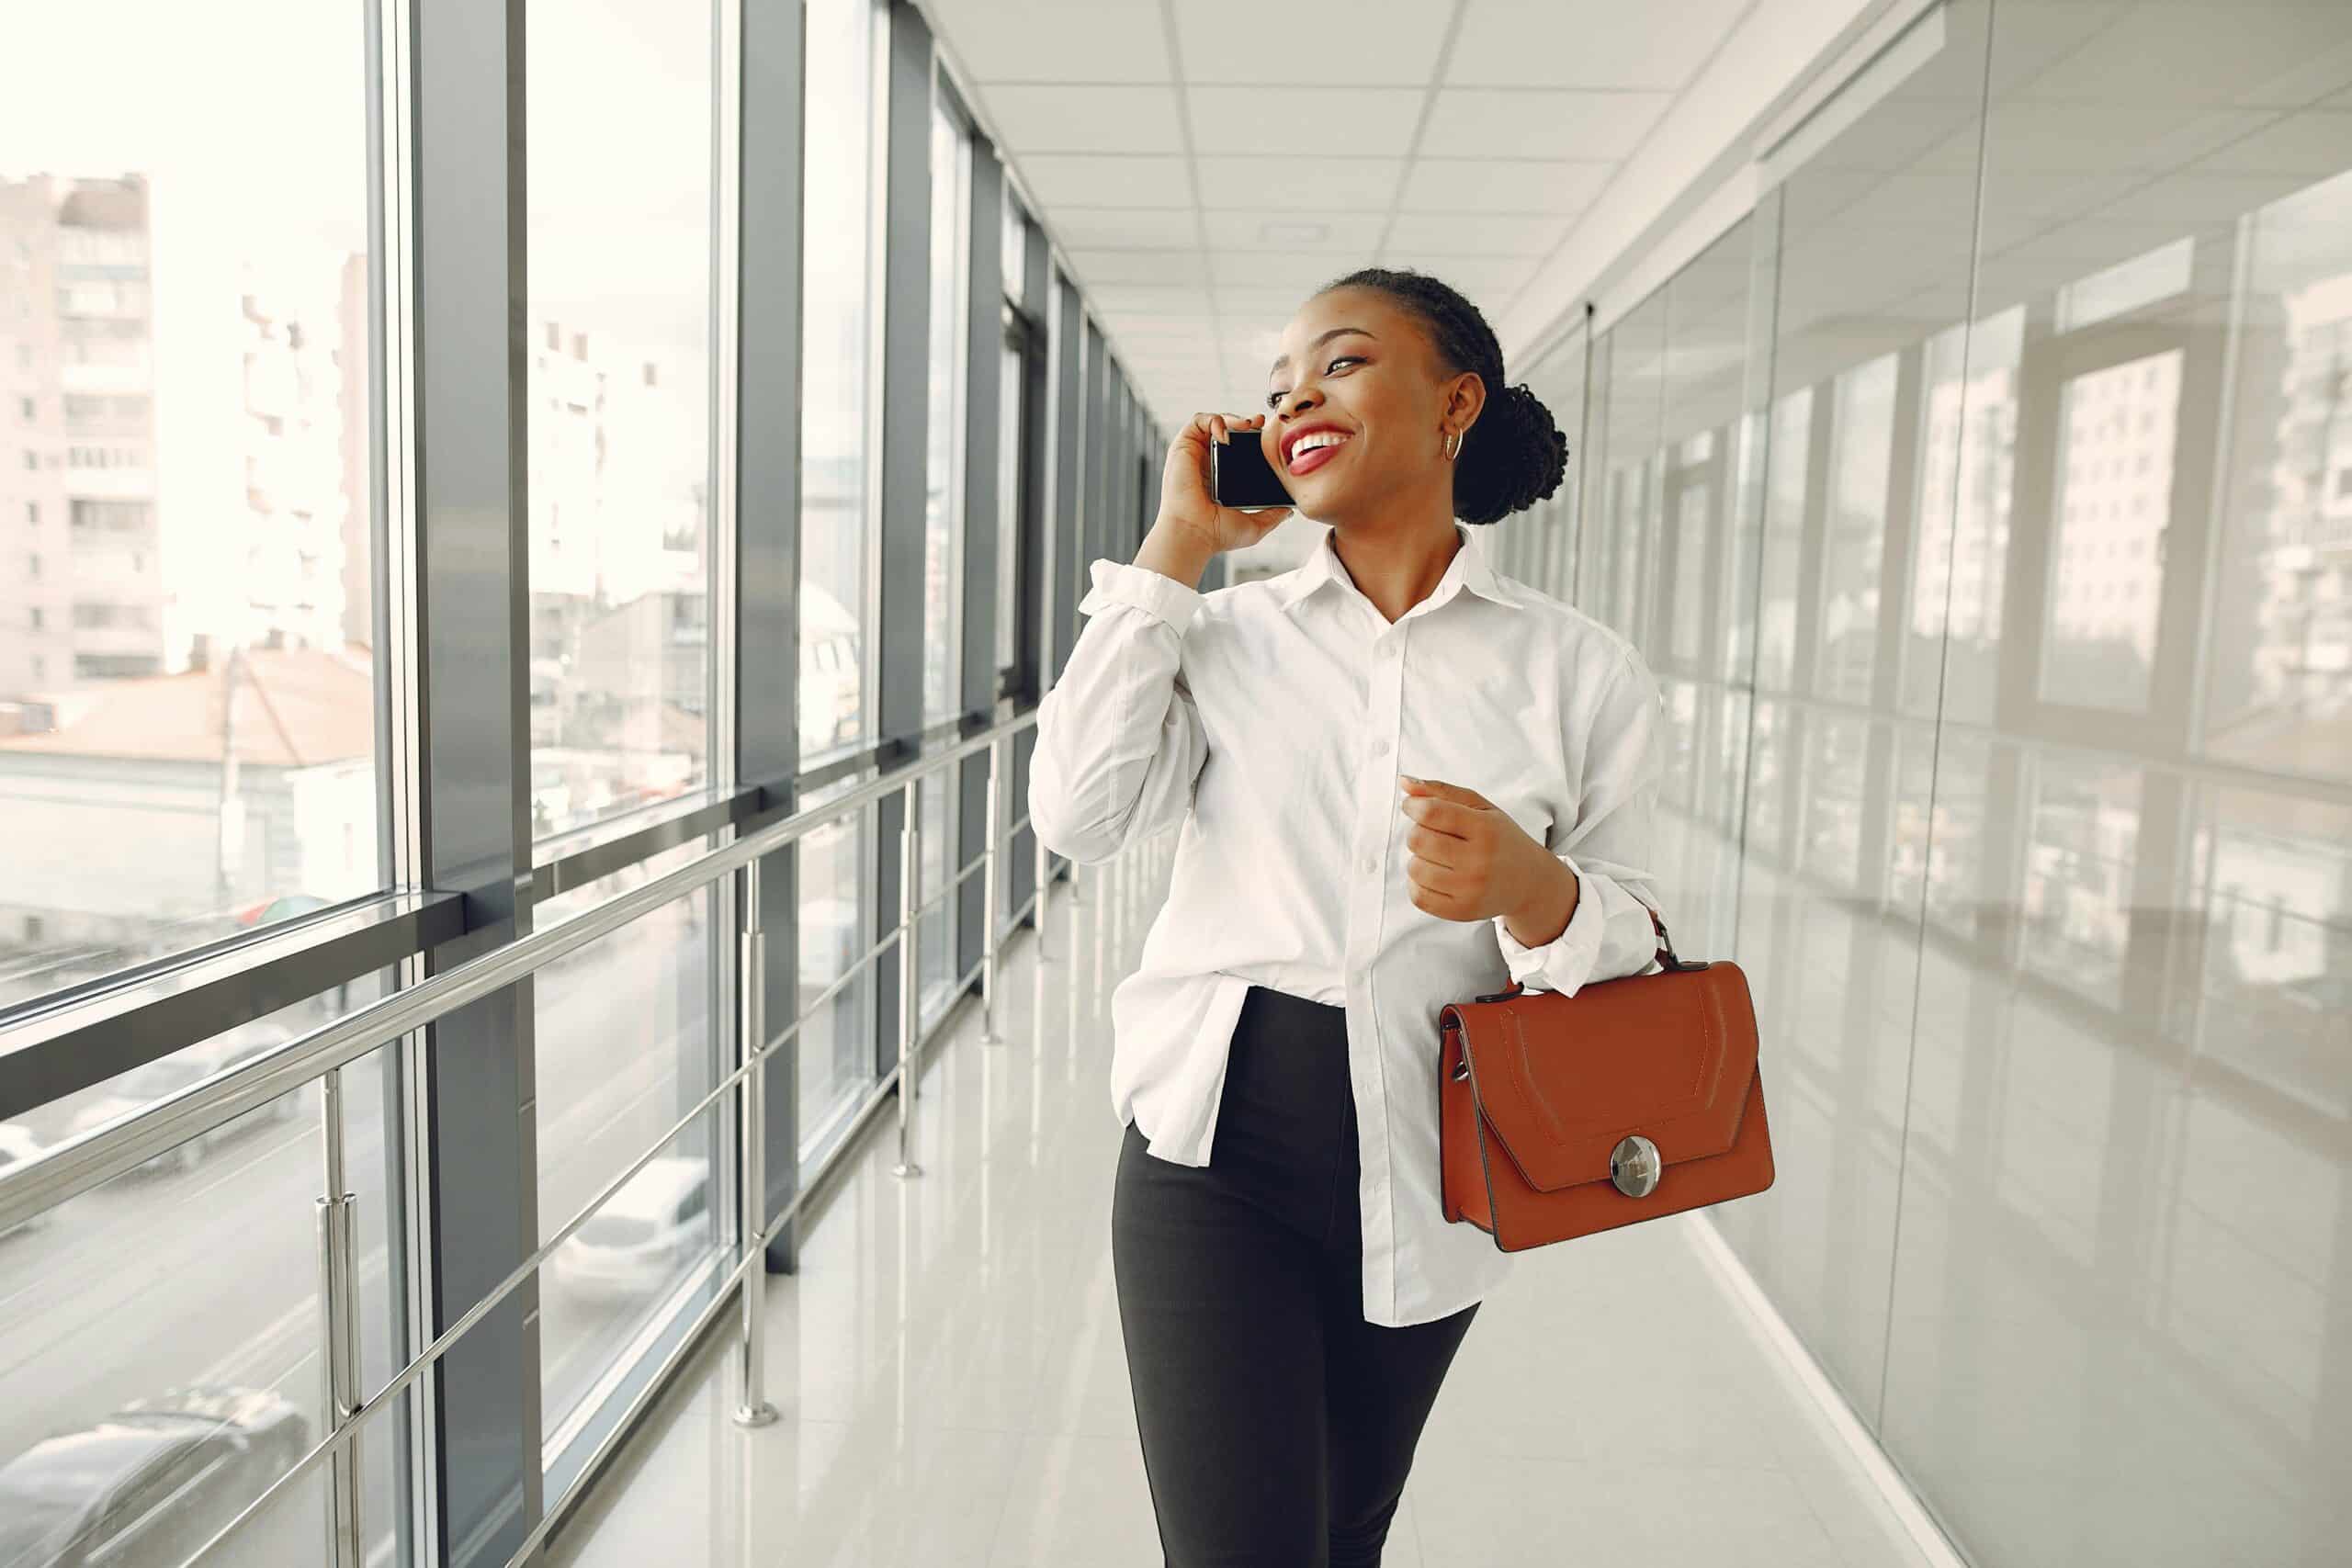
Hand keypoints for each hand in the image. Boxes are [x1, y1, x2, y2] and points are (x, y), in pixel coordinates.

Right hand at [1159, 411, 1294, 555]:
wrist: (1194, 534)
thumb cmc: (1217, 534)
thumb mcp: (1255, 525)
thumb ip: (1273, 515)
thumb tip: (1289, 509)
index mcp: (1222, 477)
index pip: (1240, 449)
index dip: (1254, 438)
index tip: (1270, 435)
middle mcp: (1208, 463)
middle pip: (1229, 431)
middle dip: (1247, 422)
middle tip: (1261, 423)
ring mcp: (1195, 454)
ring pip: (1214, 422)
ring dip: (1232, 418)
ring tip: (1247, 425)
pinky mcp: (1182, 448)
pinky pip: (1198, 421)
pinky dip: (1214, 419)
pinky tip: (1227, 433)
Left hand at [1397, 775, 1573, 933]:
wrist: (1528, 882)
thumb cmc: (1499, 839)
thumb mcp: (1480, 808)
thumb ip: (1441, 792)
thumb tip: (1404, 782)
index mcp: (1486, 829)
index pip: (1432, 813)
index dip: (1413, 806)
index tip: (1412, 807)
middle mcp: (1479, 861)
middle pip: (1418, 840)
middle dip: (1417, 832)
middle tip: (1432, 833)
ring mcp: (1470, 890)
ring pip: (1415, 868)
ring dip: (1418, 858)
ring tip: (1437, 856)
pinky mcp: (1461, 912)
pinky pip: (1418, 896)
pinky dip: (1418, 883)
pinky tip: (1434, 875)